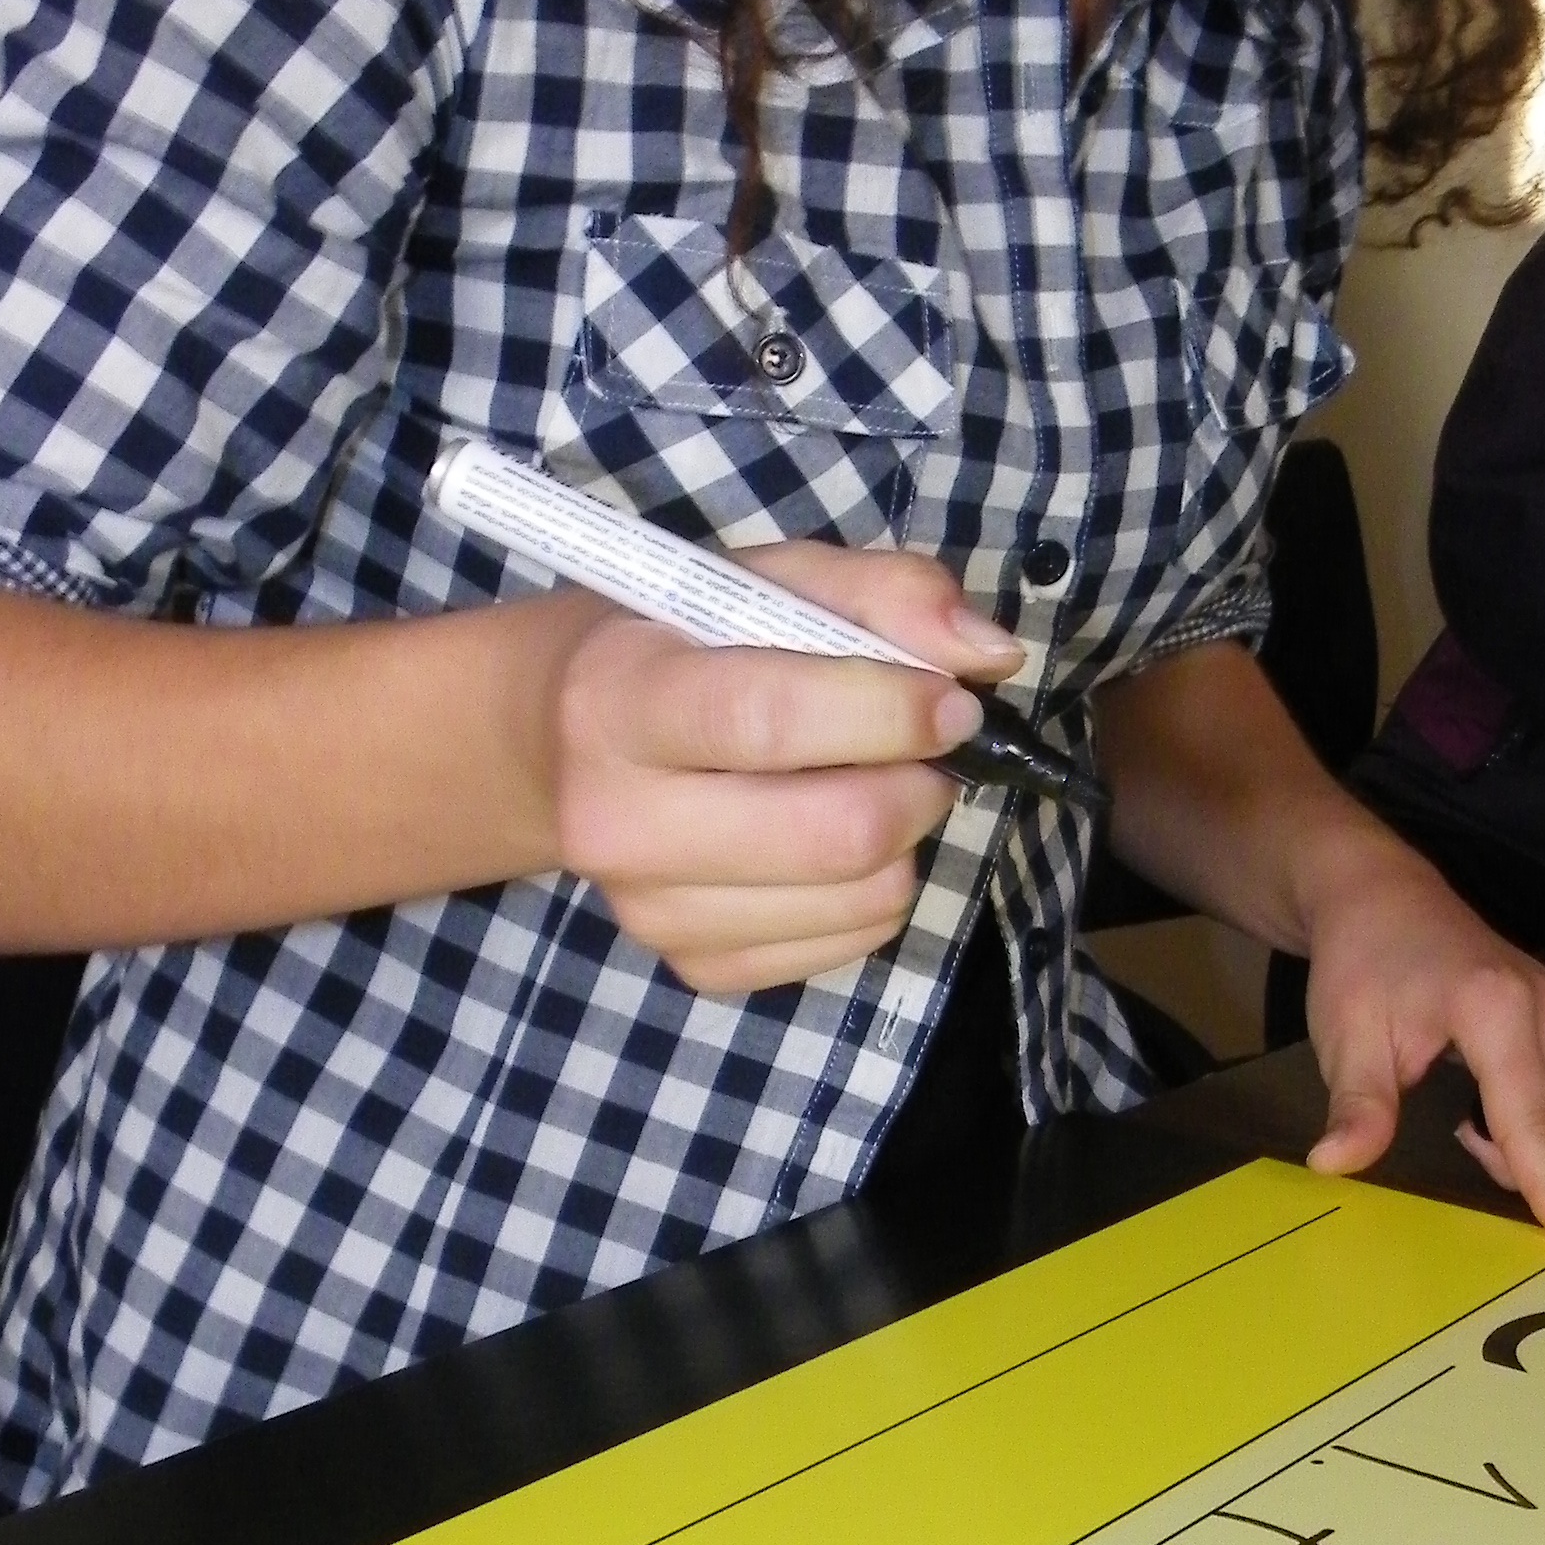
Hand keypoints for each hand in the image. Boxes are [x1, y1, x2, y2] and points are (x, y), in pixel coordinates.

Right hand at [549, 542, 1023, 993]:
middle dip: (917, 786)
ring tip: (877, 784)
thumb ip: (885, 594)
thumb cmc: (680, 641)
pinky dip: (877, 891)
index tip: (953, 703)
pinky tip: (840, 839)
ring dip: (907, 838)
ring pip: (858, 900)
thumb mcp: (768, 579)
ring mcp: (652, 910)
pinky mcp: (695, 966)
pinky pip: (847, 947)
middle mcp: (619, 821)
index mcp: (619, 700)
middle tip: (928, 749)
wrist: (555, 742)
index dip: (886, 714)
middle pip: (830, 835)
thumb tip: (989, 655)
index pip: (765, 722)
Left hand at [1298, 829, 1544, 1247]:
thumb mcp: (1345, 1037)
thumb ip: (1357, 1105)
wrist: (1384, 899)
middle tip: (1466, 1138)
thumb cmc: (1361, 967)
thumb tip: (1336, 1164)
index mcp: (1496, 1011)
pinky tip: (1520, 1113)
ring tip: (1493, 1129)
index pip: (1536, 1121)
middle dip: (1543, 1171)